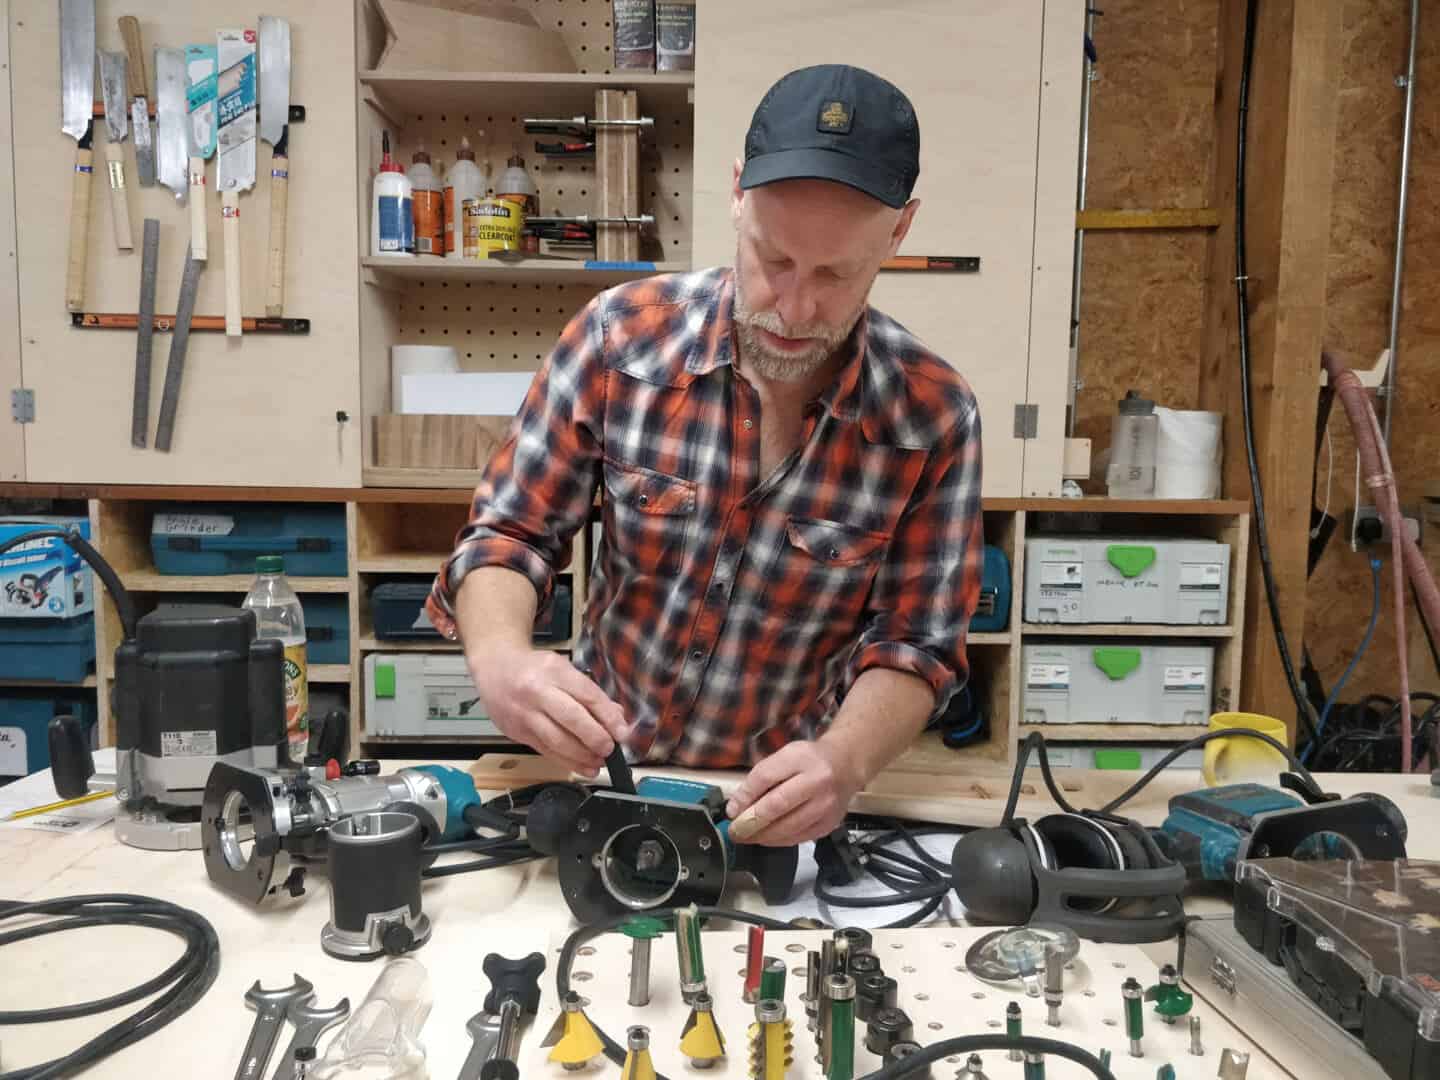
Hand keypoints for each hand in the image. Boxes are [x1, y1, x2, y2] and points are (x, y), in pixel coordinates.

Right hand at [467, 643, 628, 776]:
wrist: (494, 668)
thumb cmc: (533, 668)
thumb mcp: (562, 668)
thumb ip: (589, 692)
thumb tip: (616, 716)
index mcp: (554, 671)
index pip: (587, 695)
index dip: (608, 717)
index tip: (622, 732)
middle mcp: (538, 691)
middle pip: (572, 719)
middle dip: (596, 738)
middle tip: (610, 749)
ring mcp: (525, 714)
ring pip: (557, 740)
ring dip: (582, 756)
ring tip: (599, 762)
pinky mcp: (517, 732)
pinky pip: (546, 751)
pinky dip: (567, 762)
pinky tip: (583, 767)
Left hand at [725, 740, 861, 845]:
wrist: (846, 766)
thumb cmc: (808, 760)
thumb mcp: (784, 757)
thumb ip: (760, 778)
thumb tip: (736, 807)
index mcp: (801, 758)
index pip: (766, 776)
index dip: (745, 796)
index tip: (730, 811)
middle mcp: (817, 781)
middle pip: (777, 805)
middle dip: (751, 821)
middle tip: (734, 831)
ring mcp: (826, 805)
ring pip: (788, 826)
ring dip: (762, 836)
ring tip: (746, 838)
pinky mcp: (830, 824)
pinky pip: (799, 837)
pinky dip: (778, 841)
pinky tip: (766, 839)